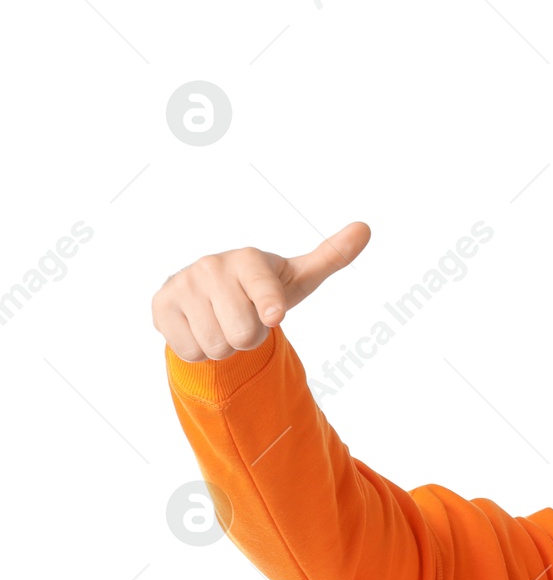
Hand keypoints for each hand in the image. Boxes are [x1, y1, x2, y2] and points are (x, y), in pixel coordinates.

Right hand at [152, 220, 371, 361]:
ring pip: (216, 346)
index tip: (274, 314)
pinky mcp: (160, 305)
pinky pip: (189, 351)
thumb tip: (365, 229)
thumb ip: (331, 257)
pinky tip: (202, 327)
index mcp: (249, 259)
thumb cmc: (263, 289)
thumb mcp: (299, 278)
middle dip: (250, 338)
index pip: (266, 296)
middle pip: (243, 335)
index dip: (270, 308)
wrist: (211, 296)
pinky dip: (200, 350)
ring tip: (225, 322)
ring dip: (226, 346)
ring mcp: (182, 284)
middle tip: (247, 319)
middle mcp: (211, 266)